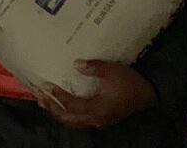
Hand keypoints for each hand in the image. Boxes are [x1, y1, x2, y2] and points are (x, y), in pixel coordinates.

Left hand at [37, 60, 156, 128]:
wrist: (148, 94)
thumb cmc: (130, 82)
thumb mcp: (112, 71)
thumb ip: (94, 67)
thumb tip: (75, 64)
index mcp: (98, 108)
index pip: (72, 105)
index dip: (58, 96)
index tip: (46, 85)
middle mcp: (96, 118)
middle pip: (68, 118)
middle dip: (52, 108)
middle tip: (39, 96)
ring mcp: (98, 121)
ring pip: (73, 122)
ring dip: (58, 113)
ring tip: (45, 102)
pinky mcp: (101, 120)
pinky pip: (79, 121)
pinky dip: (68, 114)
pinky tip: (62, 106)